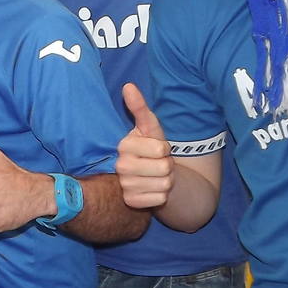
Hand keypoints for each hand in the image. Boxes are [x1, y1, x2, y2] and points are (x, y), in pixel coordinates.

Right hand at [115, 83, 171, 208]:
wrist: (149, 175)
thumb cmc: (150, 147)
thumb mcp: (149, 127)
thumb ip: (139, 107)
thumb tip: (128, 86)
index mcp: (124, 145)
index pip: (160, 150)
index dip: (165, 149)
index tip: (157, 149)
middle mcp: (120, 166)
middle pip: (164, 168)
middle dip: (167, 166)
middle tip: (158, 164)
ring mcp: (125, 185)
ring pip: (164, 185)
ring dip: (166, 181)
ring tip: (156, 176)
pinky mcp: (131, 201)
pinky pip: (160, 199)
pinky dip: (161, 195)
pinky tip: (152, 189)